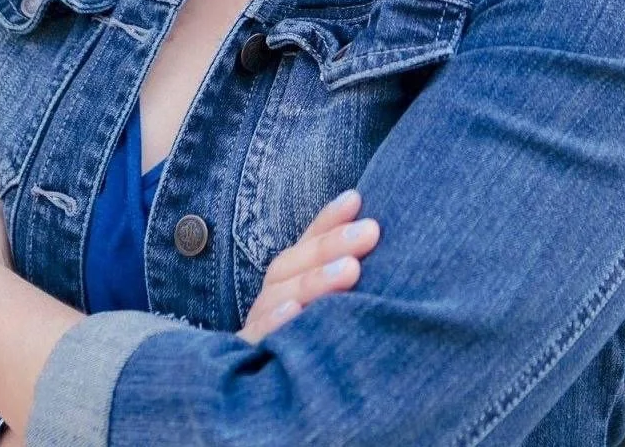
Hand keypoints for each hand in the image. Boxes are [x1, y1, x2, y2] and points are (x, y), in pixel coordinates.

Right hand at [237, 188, 379, 344]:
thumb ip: (350, 279)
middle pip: (293, 265)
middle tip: (370, 231)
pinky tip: (295, 310)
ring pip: (278, 296)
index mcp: (290, 284)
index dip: (329, 221)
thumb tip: (377, 239)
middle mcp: (271, 300)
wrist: (263, 433)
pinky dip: (274, 322)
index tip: (356, 199)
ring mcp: (257, 328)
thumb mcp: (337, 312)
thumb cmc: (321, 358)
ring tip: (351, 269)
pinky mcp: (247, 358)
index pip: (307, 245)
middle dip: (332, 244)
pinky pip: (257, 338)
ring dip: (314, 280)